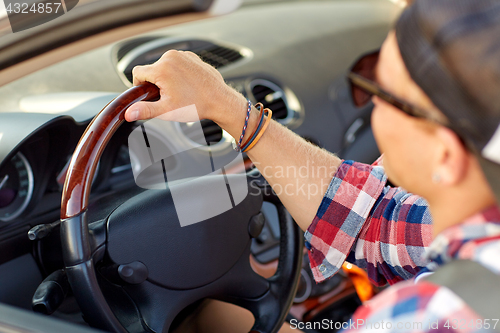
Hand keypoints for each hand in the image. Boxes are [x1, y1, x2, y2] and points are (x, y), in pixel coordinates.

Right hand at [124, 50, 244, 123]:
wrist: (220, 100)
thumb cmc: (196, 105)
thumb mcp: (167, 110)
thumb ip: (145, 110)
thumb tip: (128, 113)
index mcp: (162, 69)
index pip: (137, 73)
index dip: (139, 85)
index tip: (149, 95)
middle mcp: (171, 57)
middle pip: (152, 69)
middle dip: (156, 83)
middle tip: (169, 97)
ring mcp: (183, 55)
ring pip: (164, 66)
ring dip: (167, 77)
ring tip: (180, 91)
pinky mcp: (192, 56)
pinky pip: (177, 63)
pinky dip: (178, 73)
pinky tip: (187, 85)